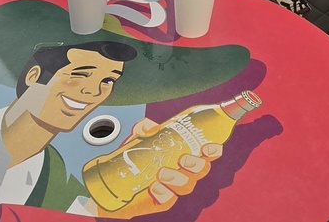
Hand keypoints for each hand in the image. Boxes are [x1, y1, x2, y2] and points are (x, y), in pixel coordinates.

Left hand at [90, 119, 222, 218]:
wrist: (116, 180)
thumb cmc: (136, 157)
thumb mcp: (139, 138)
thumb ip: (145, 128)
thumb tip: (151, 128)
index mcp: (183, 154)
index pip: (205, 154)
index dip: (212, 151)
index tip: (209, 147)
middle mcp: (183, 172)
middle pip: (201, 171)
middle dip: (196, 165)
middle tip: (183, 159)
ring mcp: (173, 187)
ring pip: (187, 186)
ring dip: (178, 178)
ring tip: (162, 172)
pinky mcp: (161, 201)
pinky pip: (168, 200)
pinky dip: (164, 193)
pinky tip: (154, 187)